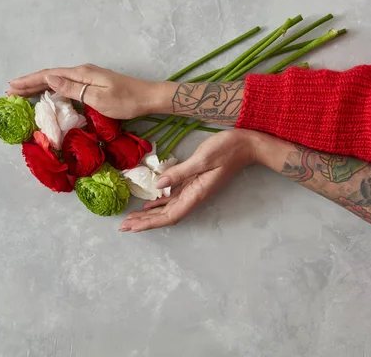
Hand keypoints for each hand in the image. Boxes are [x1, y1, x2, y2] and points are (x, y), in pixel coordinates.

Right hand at [7, 64, 167, 119]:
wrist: (148, 98)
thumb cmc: (126, 101)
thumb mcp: (98, 98)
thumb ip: (73, 88)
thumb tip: (49, 78)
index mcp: (81, 74)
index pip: (48, 76)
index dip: (29, 81)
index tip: (11, 86)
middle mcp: (81, 72)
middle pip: (49, 76)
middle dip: (29, 83)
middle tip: (10, 90)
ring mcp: (87, 77)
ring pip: (56, 80)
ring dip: (38, 86)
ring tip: (22, 91)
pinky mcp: (91, 84)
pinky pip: (65, 84)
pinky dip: (51, 89)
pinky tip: (47, 93)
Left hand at [119, 129, 258, 231]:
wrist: (247, 144)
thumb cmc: (227, 149)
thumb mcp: (203, 158)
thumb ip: (180, 173)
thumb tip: (158, 186)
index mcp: (197, 193)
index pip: (170, 215)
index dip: (150, 223)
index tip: (133, 228)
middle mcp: (194, 196)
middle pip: (166, 216)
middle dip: (145, 222)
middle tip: (123, 227)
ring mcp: (194, 190)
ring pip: (168, 208)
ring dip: (149, 215)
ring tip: (131, 219)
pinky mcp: (194, 182)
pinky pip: (173, 198)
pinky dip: (159, 203)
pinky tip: (148, 205)